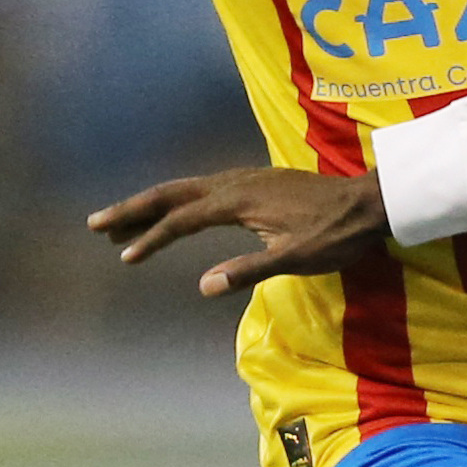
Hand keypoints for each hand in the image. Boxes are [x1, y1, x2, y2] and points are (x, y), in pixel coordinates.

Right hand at [87, 165, 394, 298]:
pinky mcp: (256, 183)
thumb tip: (203, 286)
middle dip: (132, 210)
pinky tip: (175, 214)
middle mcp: (236, 183)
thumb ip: (248, 270)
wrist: (372, 203)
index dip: (152, 240)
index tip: (126, 261)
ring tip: (122, 227)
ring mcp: (246, 180)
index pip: (182, 220)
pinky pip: (203, 190)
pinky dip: (178, 202)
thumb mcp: (296, 258)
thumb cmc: (338, 234)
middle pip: (172, 194)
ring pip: (186, 190)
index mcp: (239, 200)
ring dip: (152, 206)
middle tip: (93, 225)